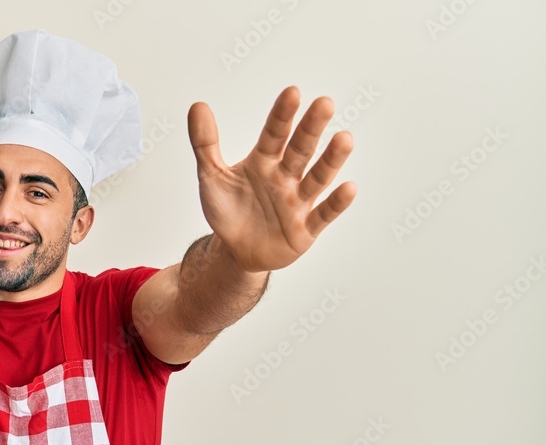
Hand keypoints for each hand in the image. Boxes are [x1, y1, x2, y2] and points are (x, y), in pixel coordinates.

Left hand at [188, 86, 356, 272]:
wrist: (236, 251)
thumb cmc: (228, 210)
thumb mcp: (211, 177)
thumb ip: (205, 144)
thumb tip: (197, 106)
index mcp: (264, 161)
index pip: (274, 134)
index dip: (282, 115)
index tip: (292, 93)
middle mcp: (286, 177)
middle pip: (300, 150)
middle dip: (311, 128)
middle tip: (325, 103)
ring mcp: (298, 202)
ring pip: (317, 178)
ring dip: (331, 160)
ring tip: (344, 139)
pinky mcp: (305, 229)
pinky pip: (323, 215)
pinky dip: (336, 203)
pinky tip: (348, 187)